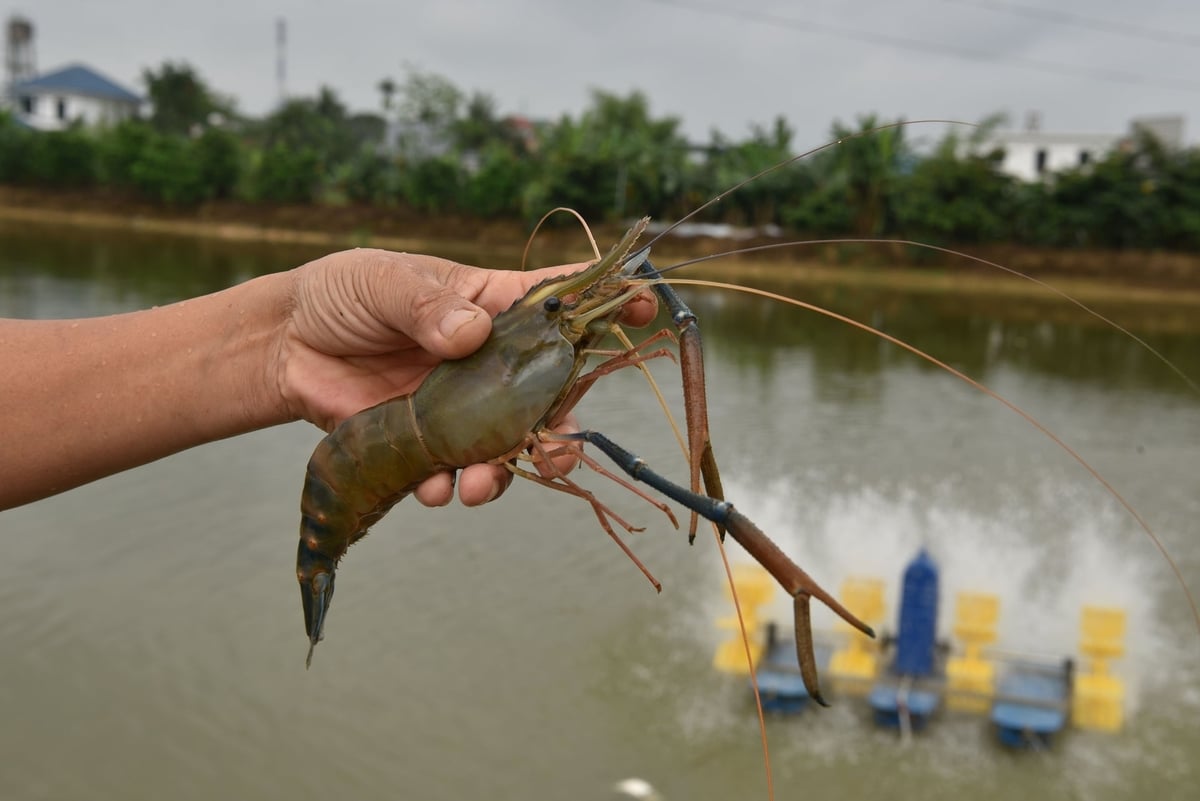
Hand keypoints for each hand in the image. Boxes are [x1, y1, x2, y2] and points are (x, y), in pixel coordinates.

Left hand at [276, 248, 656, 506]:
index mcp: (489, 307)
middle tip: (559, 450)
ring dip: (503, 473)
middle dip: (562, 426)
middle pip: (549, 393)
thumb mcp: (383, 284)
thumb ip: (428, 306)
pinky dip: (447, 487)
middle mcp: (488, 361)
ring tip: (475, 487)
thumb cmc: (343, 295)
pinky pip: (453, 472)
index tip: (645, 305)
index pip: (559, 301)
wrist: (285, 346)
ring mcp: (461, 405)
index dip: (606, 301)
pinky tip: (431, 488)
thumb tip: (471, 333)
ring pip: (508, 445)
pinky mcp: (427, 440)